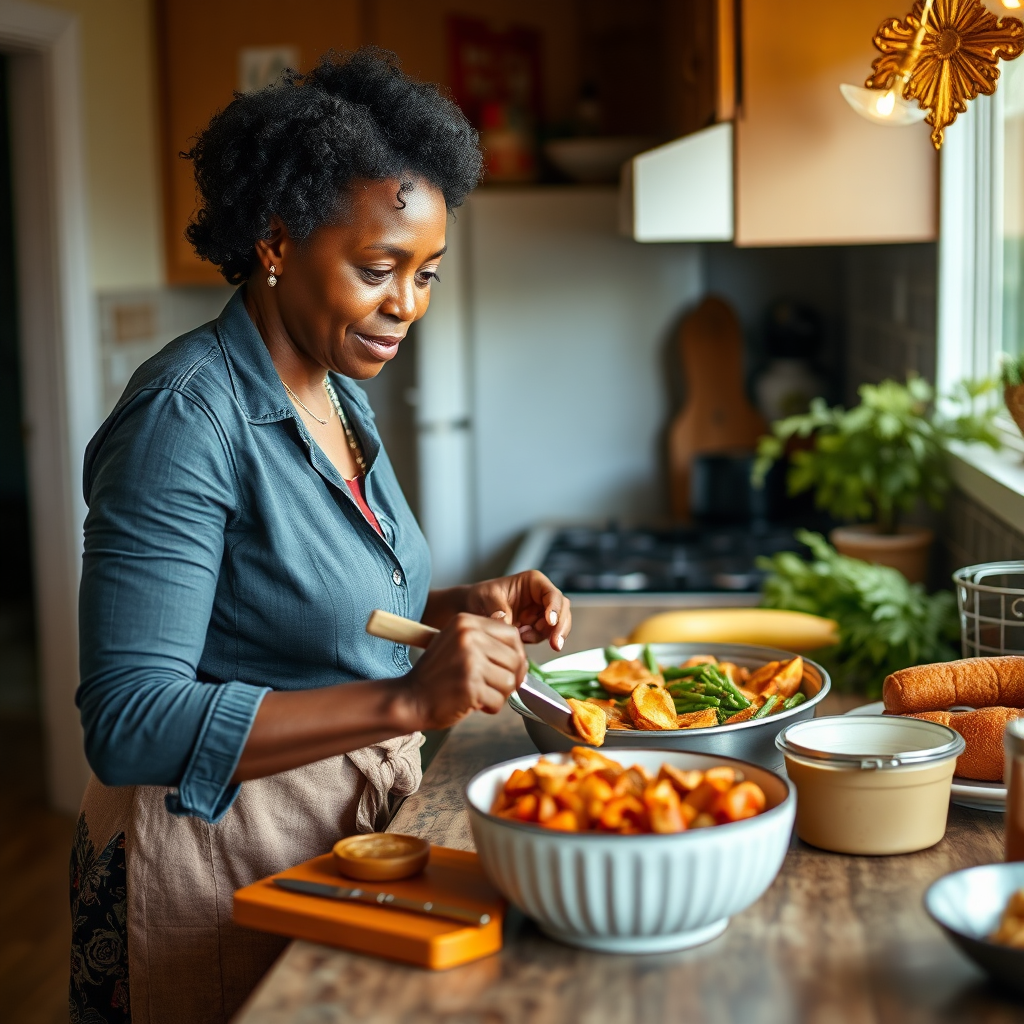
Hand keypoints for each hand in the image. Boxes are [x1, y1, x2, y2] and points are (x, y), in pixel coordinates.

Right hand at [399, 613, 527, 730]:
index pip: (512, 634)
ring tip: (480, 693)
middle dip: (510, 678)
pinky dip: (490, 706)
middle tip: (493, 686)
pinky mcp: (471, 686)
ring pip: (510, 681)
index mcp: (466, 622)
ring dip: (499, 694)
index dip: (516, 654)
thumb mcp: (456, 643)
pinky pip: (499, 700)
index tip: (509, 668)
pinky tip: (474, 702)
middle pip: (515, 659)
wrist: (410, 699)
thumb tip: (515, 636)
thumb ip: (484, 637)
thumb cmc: (436, 676)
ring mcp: (470, 661)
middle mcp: (469, 637)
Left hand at [464, 570, 571, 651]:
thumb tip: (506, 623)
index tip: (550, 622)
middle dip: (560, 628)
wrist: (472, 608)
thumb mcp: (487, 599)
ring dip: (546, 635)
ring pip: (557, 625)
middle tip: (555, 645)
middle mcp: (541, 596)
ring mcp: (540, 611)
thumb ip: (499, 610)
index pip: (552, 594)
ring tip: (523, 636)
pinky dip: (536, 639)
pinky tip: (521, 638)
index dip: (555, 608)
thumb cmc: (481, 596)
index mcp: (533, 582)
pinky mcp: (536, 625)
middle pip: (562, 610)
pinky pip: (545, 635)